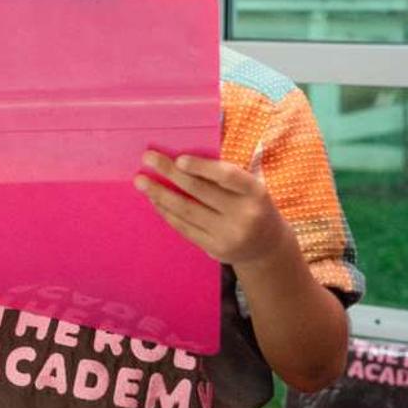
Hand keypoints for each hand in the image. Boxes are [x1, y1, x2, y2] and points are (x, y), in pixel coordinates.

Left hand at [135, 152, 295, 268]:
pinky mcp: (215, 249)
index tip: (179, 159)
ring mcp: (229, 234)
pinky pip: (185, 228)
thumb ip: (224, 176)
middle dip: (170, 173)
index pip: (227, 176)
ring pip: (187, 211)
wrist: (267, 246)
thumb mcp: (249, 188)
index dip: (202, 167)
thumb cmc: (250, 205)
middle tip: (148, 159)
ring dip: (160, 194)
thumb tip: (180, 159)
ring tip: (141, 181)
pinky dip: (167, 212)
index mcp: (255, 192)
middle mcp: (244, 214)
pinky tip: (155, 200)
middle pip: (200, 191)